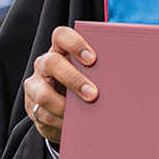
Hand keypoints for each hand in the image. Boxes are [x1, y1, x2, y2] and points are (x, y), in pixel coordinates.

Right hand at [23, 25, 97, 142]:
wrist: (64, 108)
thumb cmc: (84, 83)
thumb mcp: (89, 73)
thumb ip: (99, 68)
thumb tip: (127, 71)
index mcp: (60, 49)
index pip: (61, 35)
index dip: (75, 43)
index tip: (93, 59)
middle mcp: (44, 63)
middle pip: (52, 62)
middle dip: (74, 79)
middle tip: (93, 94)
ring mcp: (35, 84)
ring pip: (44, 94)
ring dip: (65, 106)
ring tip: (84, 112)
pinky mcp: (31, 105)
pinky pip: (42, 114)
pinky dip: (59, 120)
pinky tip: (72, 123)